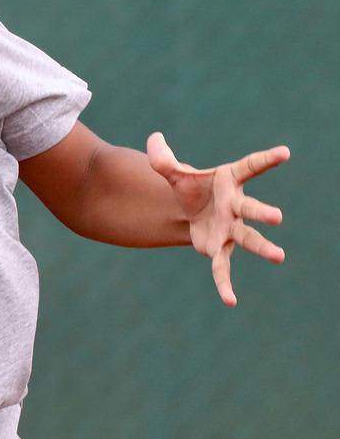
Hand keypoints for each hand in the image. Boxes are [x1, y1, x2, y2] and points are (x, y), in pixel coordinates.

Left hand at [146, 131, 289, 306]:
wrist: (186, 209)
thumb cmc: (190, 187)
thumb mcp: (172, 172)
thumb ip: (162, 158)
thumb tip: (154, 137)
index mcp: (230, 181)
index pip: (250, 167)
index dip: (267, 159)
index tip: (285, 152)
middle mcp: (236, 205)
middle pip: (252, 209)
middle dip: (264, 213)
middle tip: (277, 217)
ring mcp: (231, 228)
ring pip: (248, 238)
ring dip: (263, 247)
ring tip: (279, 256)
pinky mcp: (219, 248)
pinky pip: (222, 268)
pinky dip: (225, 284)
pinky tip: (230, 302)